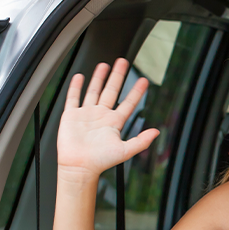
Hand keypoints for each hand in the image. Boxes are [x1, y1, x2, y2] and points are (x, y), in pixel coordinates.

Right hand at [56, 58, 158, 177]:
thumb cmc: (100, 162)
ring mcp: (86, 114)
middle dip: (117, 76)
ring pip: (94, 91)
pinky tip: (80, 77)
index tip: (144, 80)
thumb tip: (157, 132)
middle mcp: (101, 115)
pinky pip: (73, 98)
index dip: (136, 91)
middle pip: (111, 90)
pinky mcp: (71, 116)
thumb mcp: (125, 151)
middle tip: (123, 62)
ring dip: (99, 78)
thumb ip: (141, 141)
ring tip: (104, 65)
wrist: (79, 167)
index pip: (128, 102)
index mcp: (114, 122)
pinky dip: (76, 87)